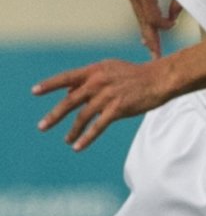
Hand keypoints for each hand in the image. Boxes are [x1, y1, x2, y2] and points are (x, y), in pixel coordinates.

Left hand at [33, 58, 168, 150]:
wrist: (160, 78)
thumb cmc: (136, 74)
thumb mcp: (112, 69)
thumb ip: (90, 80)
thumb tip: (69, 92)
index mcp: (96, 70)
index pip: (67, 77)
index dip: (50, 84)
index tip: (34, 91)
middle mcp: (99, 81)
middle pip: (70, 101)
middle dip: (55, 115)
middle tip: (42, 126)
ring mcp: (108, 95)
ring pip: (82, 116)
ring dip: (72, 131)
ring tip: (67, 140)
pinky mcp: (118, 108)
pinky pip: (97, 127)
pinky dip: (86, 138)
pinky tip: (78, 146)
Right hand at [122, 0, 180, 58]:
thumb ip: (177, 0)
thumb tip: (172, 18)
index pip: (151, 19)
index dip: (162, 28)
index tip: (172, 29)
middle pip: (142, 20)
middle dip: (150, 38)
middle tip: (155, 56)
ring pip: (139, 13)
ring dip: (147, 28)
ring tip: (151, 45)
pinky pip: (137, 4)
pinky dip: (144, 15)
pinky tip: (147, 26)